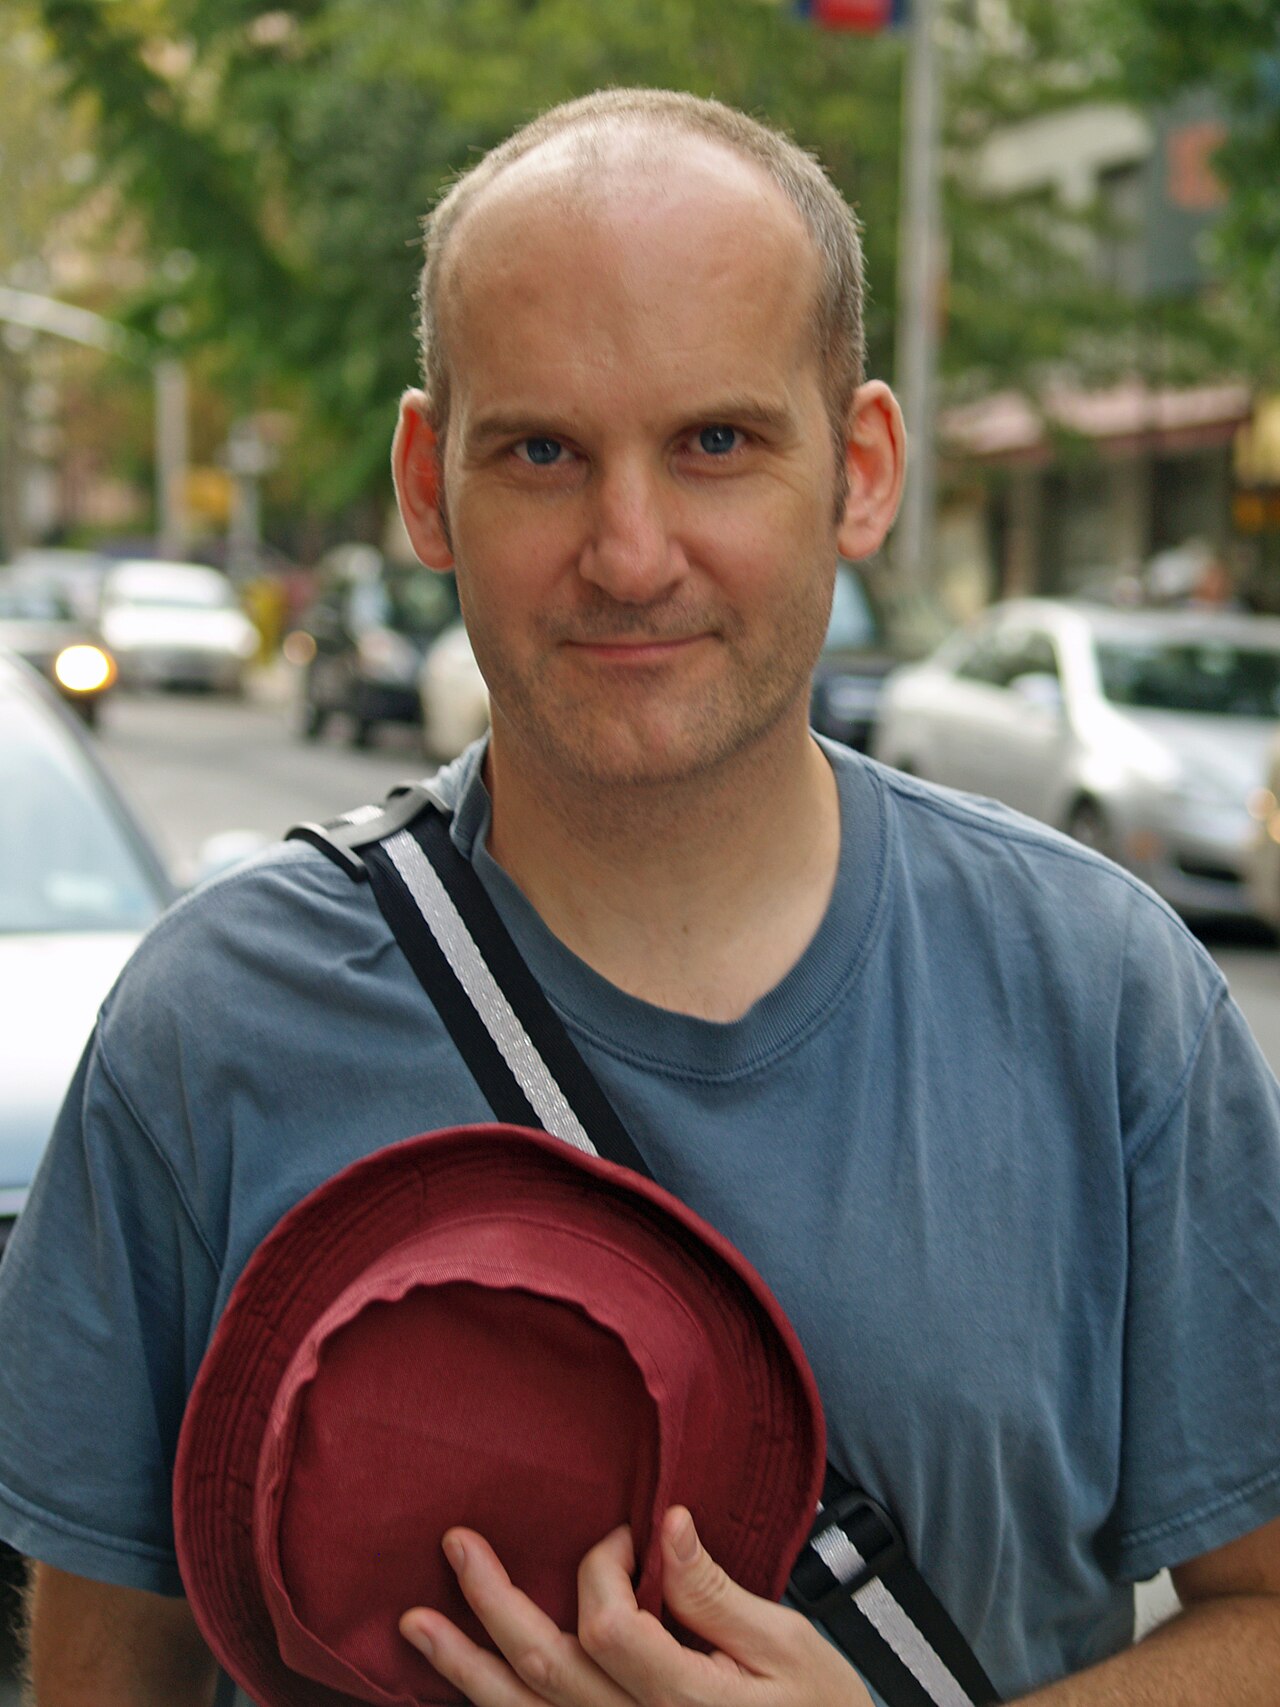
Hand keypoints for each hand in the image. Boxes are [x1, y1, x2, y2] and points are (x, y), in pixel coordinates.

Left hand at [399, 1504, 873, 1706]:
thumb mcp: (790, 1646)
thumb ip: (717, 1593)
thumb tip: (667, 1526)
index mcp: (684, 1702)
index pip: (606, 1626)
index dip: (601, 1567)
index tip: (620, 1533)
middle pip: (546, 1671)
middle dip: (493, 1604)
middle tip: (457, 1545)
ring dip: (467, 1670)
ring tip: (416, 1626)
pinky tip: (468, 1687)